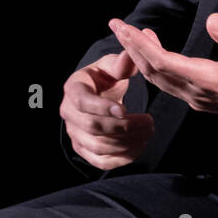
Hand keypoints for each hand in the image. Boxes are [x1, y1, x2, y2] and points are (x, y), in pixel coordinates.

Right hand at [60, 47, 154, 170]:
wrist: (96, 95)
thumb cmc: (103, 78)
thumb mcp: (110, 66)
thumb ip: (121, 63)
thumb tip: (131, 56)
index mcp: (73, 88)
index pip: (83, 102)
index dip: (102, 107)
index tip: (125, 109)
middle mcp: (69, 113)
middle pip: (92, 127)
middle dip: (124, 127)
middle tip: (149, 123)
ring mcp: (74, 134)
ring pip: (98, 146)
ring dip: (127, 143)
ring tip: (148, 133)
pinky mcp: (83, 150)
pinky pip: (101, 161)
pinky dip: (122, 158)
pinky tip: (139, 146)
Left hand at [111, 14, 217, 121]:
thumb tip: (211, 19)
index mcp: (208, 80)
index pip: (162, 61)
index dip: (139, 45)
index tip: (124, 27)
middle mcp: (196, 93)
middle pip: (153, 71)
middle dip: (132, 48)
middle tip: (117, 25)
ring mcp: (196, 99)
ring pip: (159, 80)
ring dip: (141, 57)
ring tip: (132, 34)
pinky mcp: (200, 100)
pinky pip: (168, 84)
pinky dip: (154, 66)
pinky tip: (154, 51)